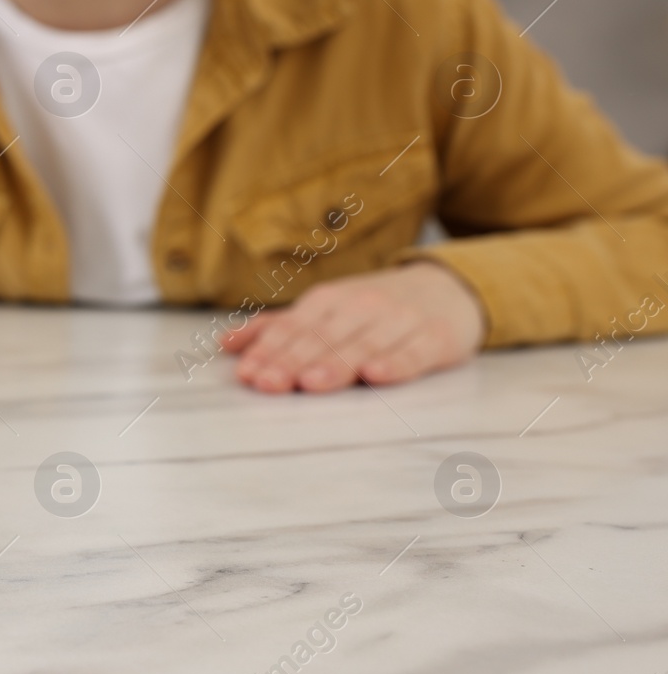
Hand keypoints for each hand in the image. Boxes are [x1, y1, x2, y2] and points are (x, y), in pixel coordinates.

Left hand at [220, 261, 486, 392]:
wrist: (448, 289)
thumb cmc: (374, 308)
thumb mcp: (325, 310)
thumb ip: (278, 328)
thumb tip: (225, 344)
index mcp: (328, 301)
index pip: (293, 328)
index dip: (269, 351)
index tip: (247, 374)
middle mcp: (361, 307)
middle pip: (323, 338)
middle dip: (293, 362)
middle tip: (269, 383)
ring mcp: (399, 321)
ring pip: (363, 346)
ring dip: (335, 365)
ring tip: (310, 383)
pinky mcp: (435, 337)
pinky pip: (413, 353)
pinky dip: (395, 363)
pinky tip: (375, 375)